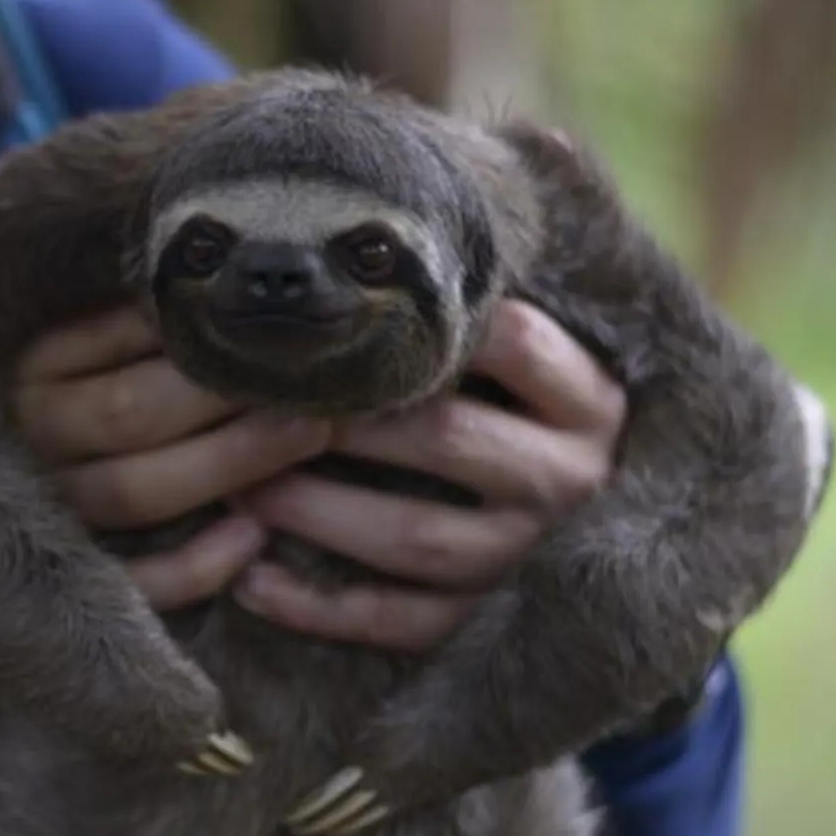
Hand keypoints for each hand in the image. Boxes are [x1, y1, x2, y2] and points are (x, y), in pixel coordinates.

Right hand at [12, 306, 333, 613]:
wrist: (2, 501)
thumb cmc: (93, 395)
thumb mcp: (96, 344)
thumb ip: (144, 323)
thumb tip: (230, 285)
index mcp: (36, 372)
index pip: (121, 339)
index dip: (204, 340)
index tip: (277, 326)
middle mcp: (34, 439)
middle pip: (130, 414)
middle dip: (228, 396)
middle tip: (312, 379)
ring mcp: (52, 511)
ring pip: (135, 492)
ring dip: (229, 464)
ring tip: (310, 433)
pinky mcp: (74, 580)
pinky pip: (135, 581)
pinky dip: (195, 567)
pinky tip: (254, 536)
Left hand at [232, 298, 625, 650]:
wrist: (596, 545)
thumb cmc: (520, 410)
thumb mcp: (532, 359)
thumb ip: (480, 310)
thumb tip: (395, 213)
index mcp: (590, 402)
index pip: (514, 342)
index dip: (427, 320)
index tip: (339, 304)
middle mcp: (572, 481)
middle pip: (447, 436)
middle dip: (343, 421)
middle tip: (256, 399)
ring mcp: (526, 558)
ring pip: (414, 536)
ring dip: (316, 511)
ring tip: (239, 486)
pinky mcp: (484, 620)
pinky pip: (396, 622)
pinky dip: (317, 609)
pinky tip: (248, 581)